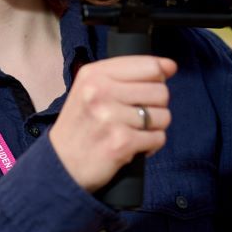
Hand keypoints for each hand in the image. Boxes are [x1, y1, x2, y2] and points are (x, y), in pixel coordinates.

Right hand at [50, 56, 176, 191]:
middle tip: (137, 116)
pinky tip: (134, 146)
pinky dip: (151, 145)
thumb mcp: (91, 89)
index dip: (158, 79)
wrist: (60, 165)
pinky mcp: (121, 143)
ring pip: (163, 116)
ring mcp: (111, 117)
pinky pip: (158, 138)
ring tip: (134, 131)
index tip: (149, 89)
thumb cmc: (82, 125)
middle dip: (156, 106)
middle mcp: (101, 92)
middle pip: (161, 91)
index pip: (150, 65)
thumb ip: (128, 74)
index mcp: (95, 74)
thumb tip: (170, 66)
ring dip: (154, 127)